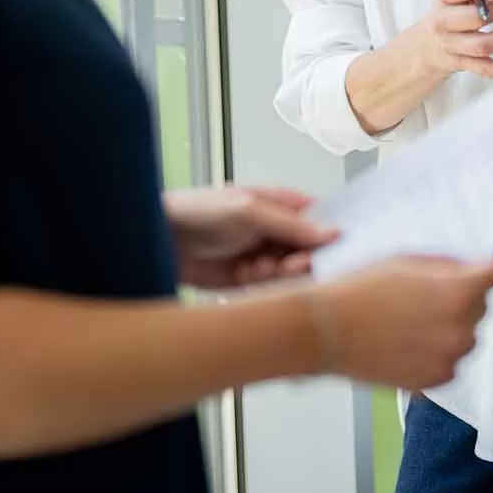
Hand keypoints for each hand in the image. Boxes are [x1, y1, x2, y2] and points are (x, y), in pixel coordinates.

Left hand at [166, 186, 338, 289]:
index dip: (327, 236)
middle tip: (287, 264)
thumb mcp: (248, 210)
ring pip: (292, 273)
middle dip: (301, 260)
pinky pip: (272, 288)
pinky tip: (246, 276)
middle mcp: (275, 231)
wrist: (161, 240)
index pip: (319, 220)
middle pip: (309, 251)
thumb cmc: (199, 212)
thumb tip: (331, 232)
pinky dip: (263, 285)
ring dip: (278, 274)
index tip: (328, 249)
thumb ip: (290, 224)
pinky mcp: (249, 280)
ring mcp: (263, 256)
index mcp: (280, 204)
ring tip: (256, 267)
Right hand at [309, 256, 492, 390]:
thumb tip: (470, 267)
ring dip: (449, 326)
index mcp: (458, 292)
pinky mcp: (435, 380)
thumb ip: (446, 264)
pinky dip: (436, 351)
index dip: (486, 266)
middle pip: (480, 306)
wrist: (326, 331)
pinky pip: (450, 361)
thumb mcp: (404, 261)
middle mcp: (461, 328)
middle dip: (462, 297)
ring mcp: (449, 358)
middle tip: (425, 294)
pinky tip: (406, 340)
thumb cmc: (358, 292)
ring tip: (410, 320)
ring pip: (466, 335)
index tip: (481, 266)